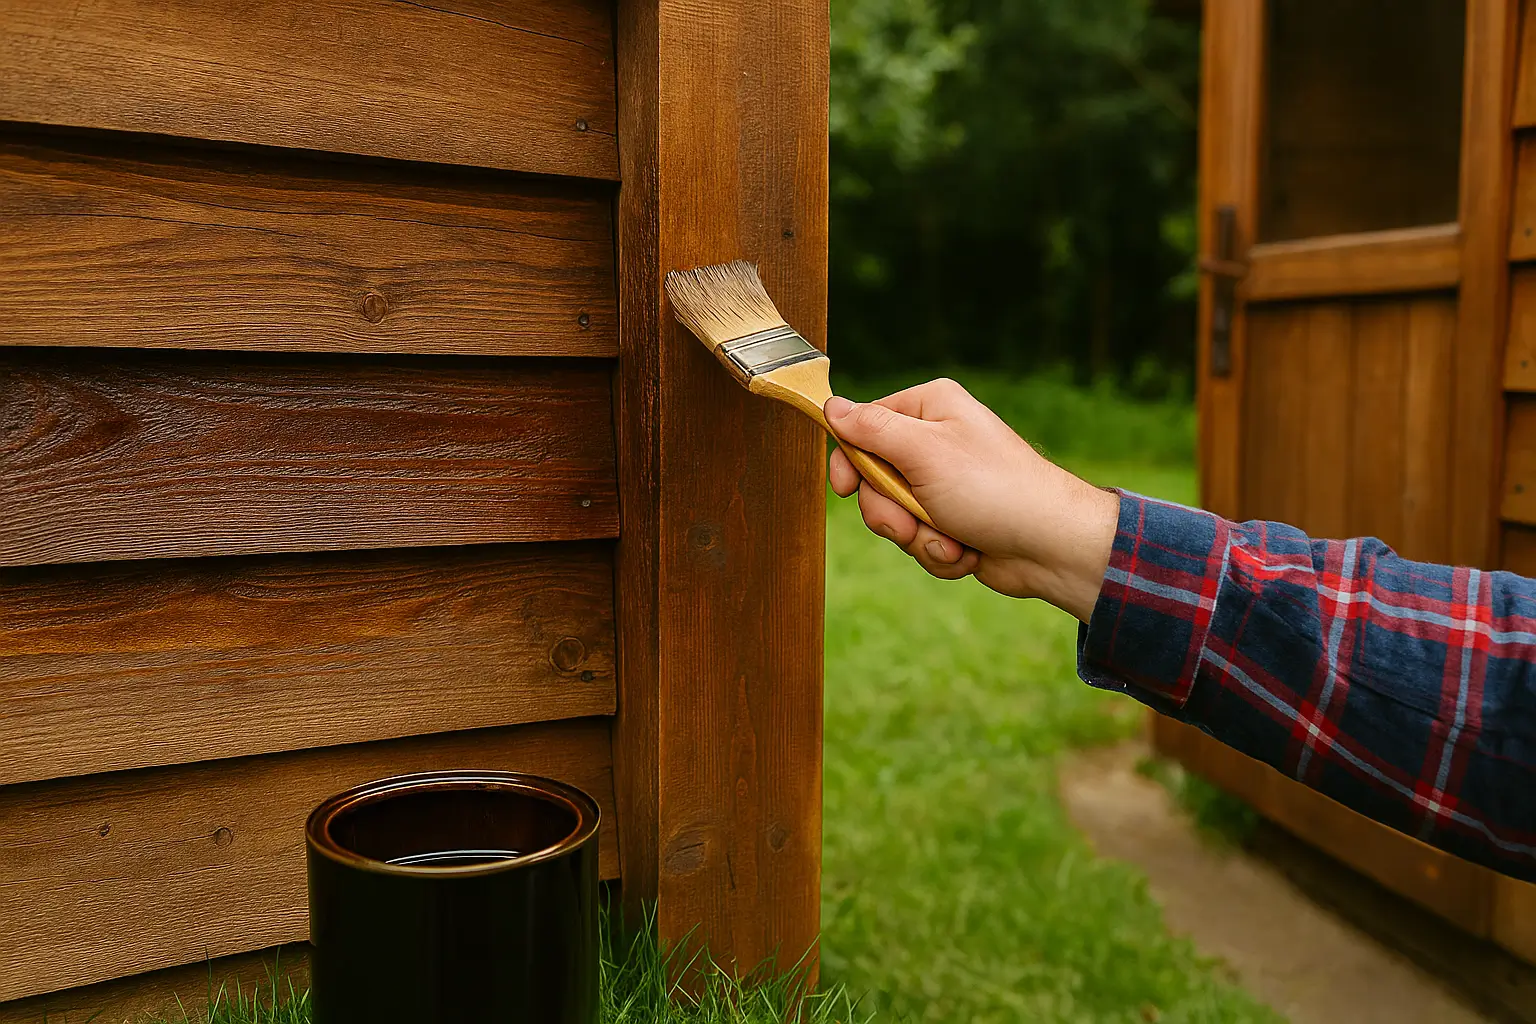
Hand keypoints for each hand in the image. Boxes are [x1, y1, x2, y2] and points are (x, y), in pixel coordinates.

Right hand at [825, 379, 1118, 622]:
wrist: (1050, 545)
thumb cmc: (993, 489)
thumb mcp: (923, 452)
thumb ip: (871, 429)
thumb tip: (831, 406)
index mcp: (929, 409)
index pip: (863, 426)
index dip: (852, 462)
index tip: (848, 488)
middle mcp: (935, 443)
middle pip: (874, 479)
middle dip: (892, 513)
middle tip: (914, 521)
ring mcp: (943, 485)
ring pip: (894, 517)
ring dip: (918, 537)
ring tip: (952, 539)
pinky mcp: (952, 522)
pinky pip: (919, 541)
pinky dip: (938, 553)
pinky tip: (967, 552)